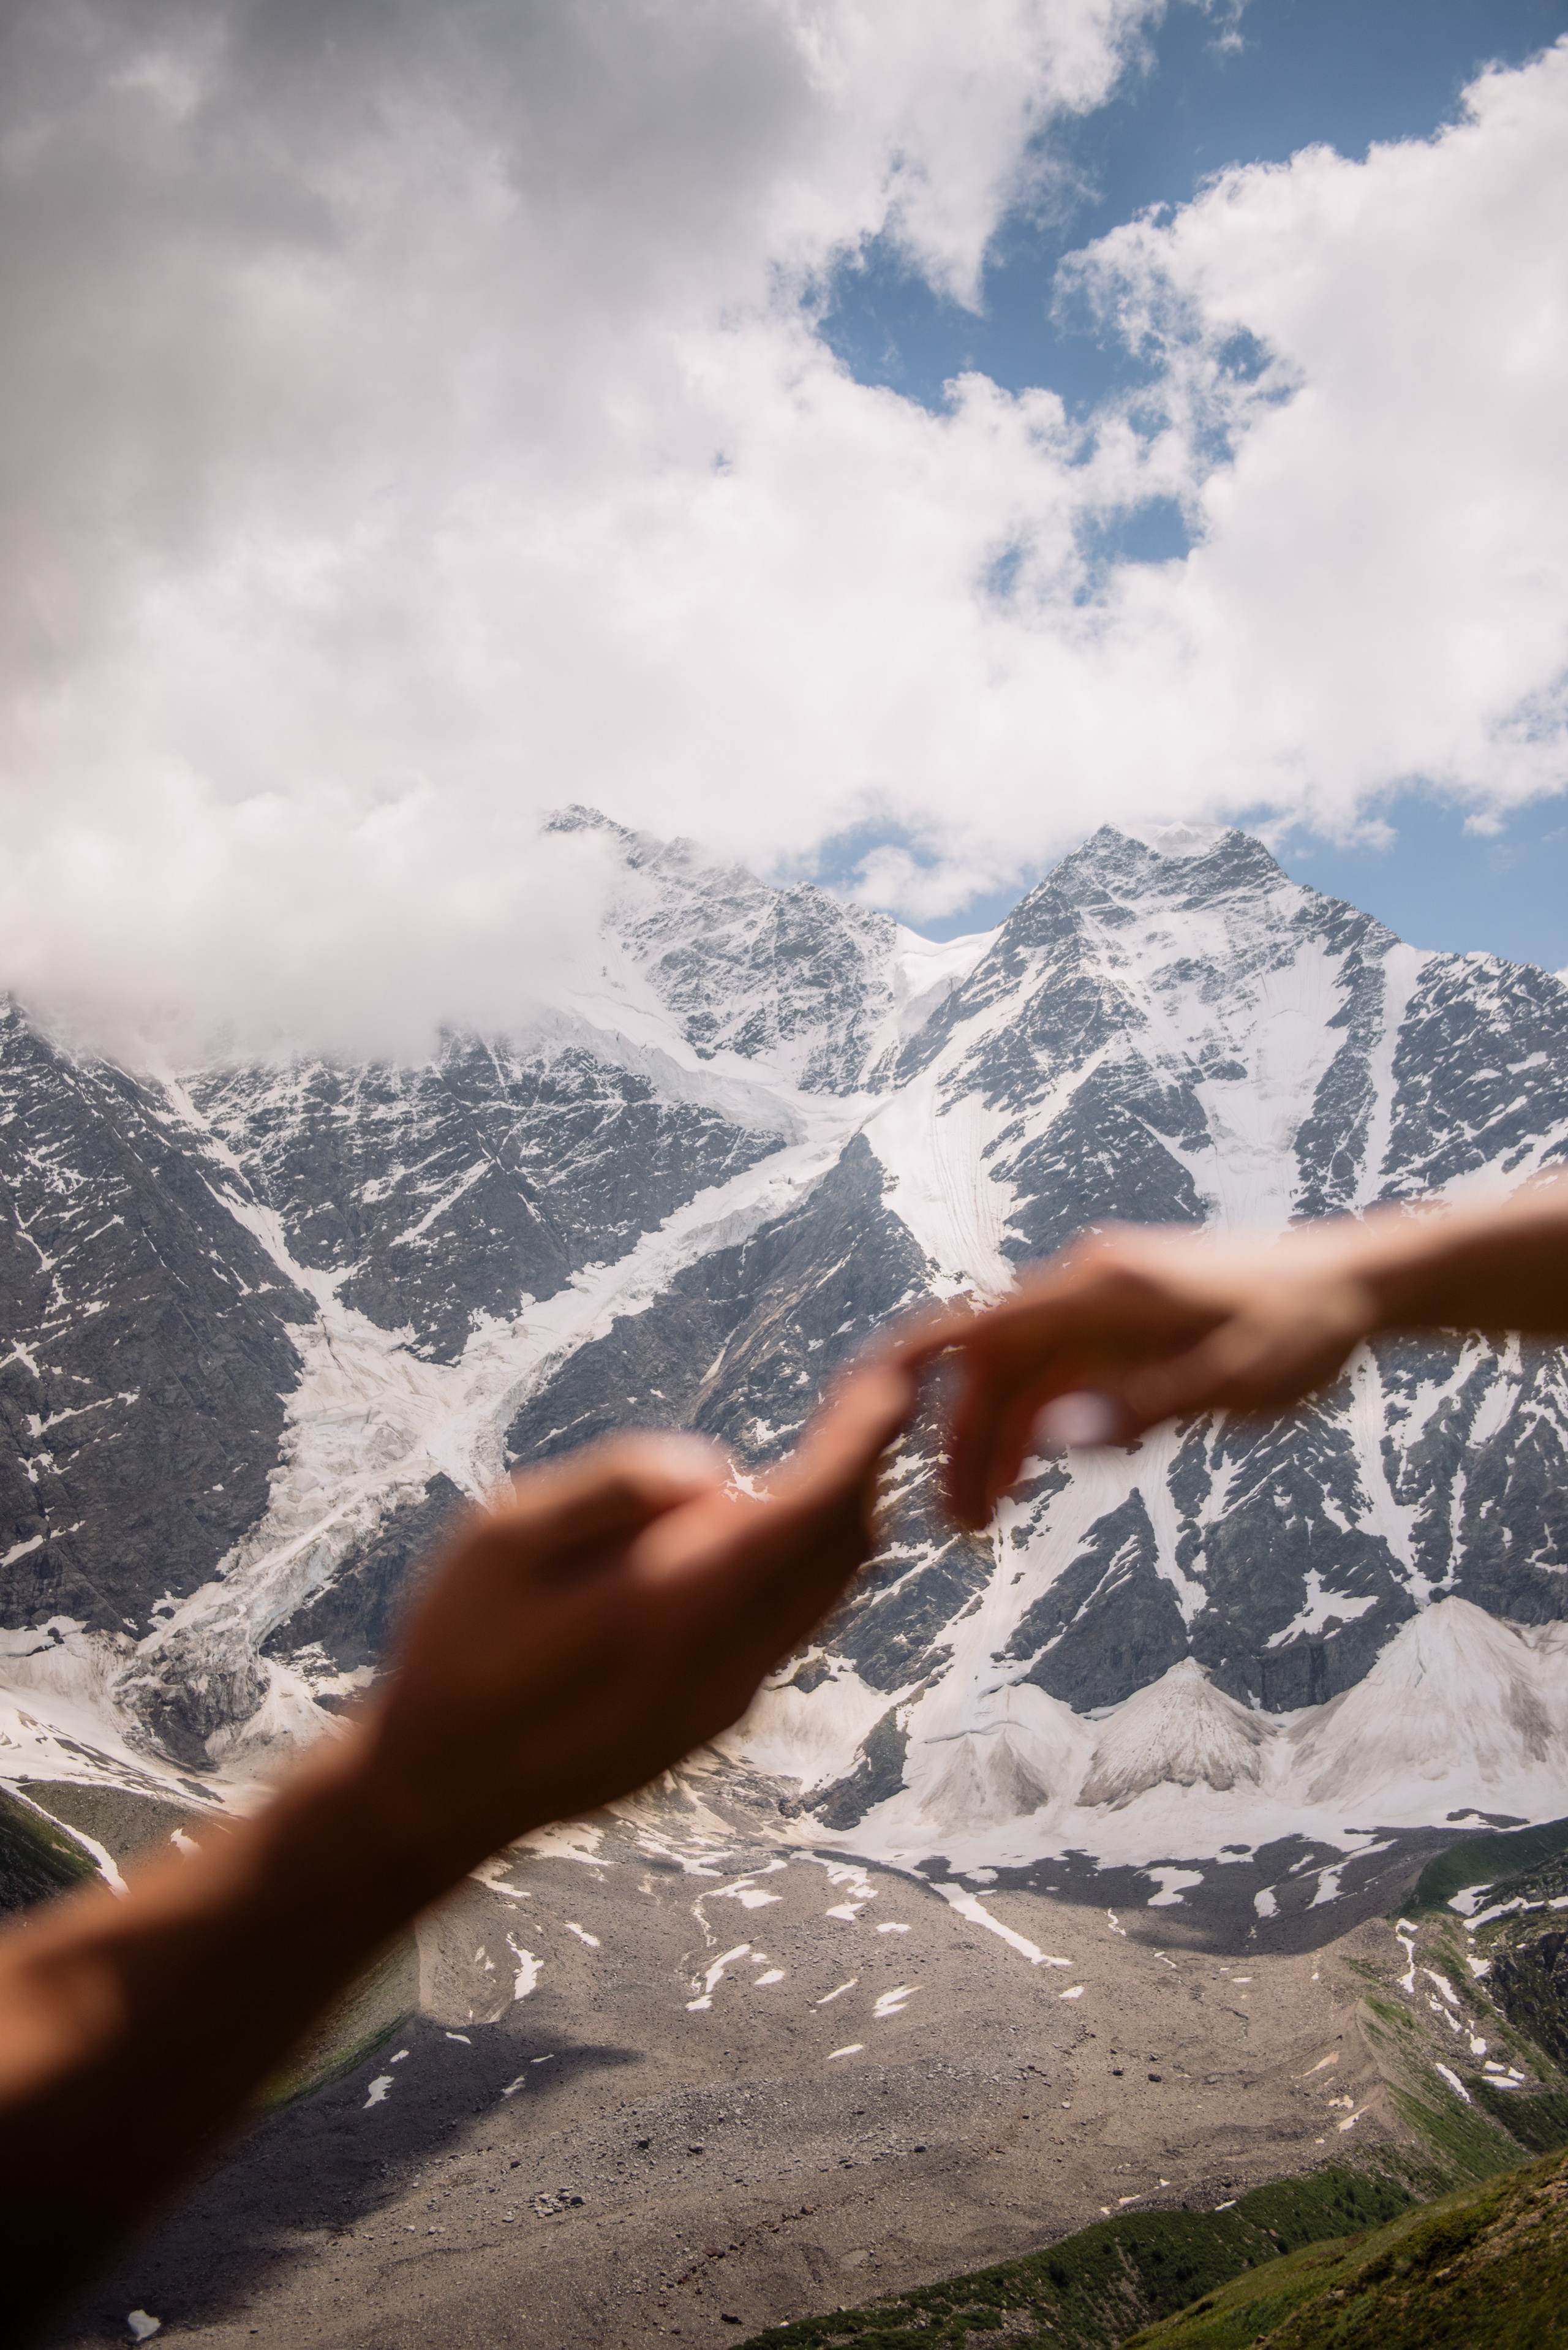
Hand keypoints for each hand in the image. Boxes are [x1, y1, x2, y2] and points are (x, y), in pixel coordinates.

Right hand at [345, 1351, 916, 1892]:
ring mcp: (729, 1697)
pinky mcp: (717, 1717)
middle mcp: (725, 1658)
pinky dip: (809, 1561)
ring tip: (837, 1444)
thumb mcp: (500, 1537)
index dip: (861, 1438)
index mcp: (674, 1603)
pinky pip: (793, 1624)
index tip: (890, 1378)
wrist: (441, 1791)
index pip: (809, 1508)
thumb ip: (612, 1488)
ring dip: (843, 1514)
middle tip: (871, 1394)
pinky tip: (771, 1524)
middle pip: (840, 1550)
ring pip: (827, 1592)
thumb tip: (719, 1467)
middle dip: (867, 1465)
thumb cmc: (457, 1647)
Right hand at [903, 1223, 1379, 1529]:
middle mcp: (1088, 1288)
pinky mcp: (1126, 1329)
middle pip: (995, 1365)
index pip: (986, 1328)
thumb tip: (1052, 1441)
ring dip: (998, 1442)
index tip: (881, 1413)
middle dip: (966, 1442)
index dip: (925, 1370)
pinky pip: (1061, 1379)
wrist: (1357, 1282)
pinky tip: (1037, 1480)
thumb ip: (1144, 1407)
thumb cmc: (1304, 1326)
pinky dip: (1041, 1428)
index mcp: (1102, 1287)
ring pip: (1024, 1378)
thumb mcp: (1234, 1379)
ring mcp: (1104, 1307)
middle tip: (959, 1526)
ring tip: (987, 1520)